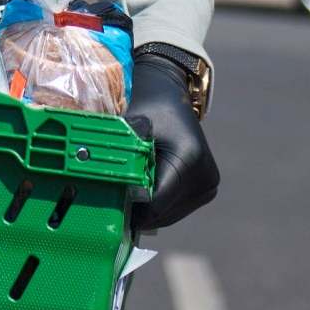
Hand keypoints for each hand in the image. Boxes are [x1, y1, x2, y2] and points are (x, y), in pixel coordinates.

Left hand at [123, 54, 219, 229]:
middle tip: (112, 200)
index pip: (156, 203)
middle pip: (163, 213)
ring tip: (128, 189)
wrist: (170, 95)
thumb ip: (121, 164)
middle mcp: (206, 177)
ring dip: (147, 209)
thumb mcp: (131, 132)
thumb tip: (100, 195)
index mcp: (189, 159)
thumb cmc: (146, 108)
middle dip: (137, 211)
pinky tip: (145, 187)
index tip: (108, 210)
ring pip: (169, 214)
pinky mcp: (208, 188)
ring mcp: (209, 185)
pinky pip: (176, 208)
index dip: (131, 210)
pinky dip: (157, 203)